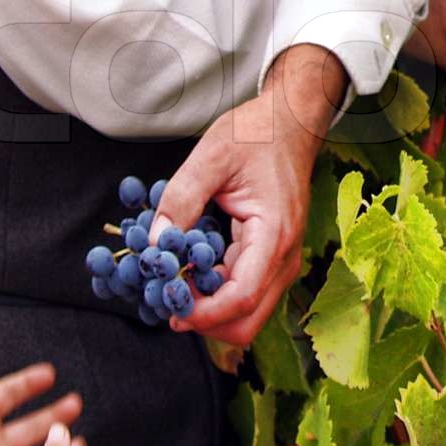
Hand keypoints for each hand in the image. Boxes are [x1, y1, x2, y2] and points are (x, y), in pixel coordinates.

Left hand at [154, 43, 345, 346]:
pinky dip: (215, 296)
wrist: (289, 124)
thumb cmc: (257, 135)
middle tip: (165, 302)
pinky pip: (245, 294)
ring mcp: (282, 261)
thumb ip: (181, 199)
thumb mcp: (211, 156)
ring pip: (247, 313)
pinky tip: (190, 273)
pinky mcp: (272, 258)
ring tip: (173, 285)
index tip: (167, 306)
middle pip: (248, 320)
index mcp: (274, 234)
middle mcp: (285, 256)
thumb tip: (156, 243)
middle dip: (204, 322)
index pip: (242, 297)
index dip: (203, 312)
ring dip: (209, 311)